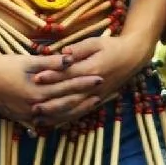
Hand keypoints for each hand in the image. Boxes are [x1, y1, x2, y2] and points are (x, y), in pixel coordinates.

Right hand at [0, 53, 101, 125]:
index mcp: (39, 91)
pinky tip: (67, 117)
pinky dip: (58, 119)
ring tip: (89, 105)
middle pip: (66, 103)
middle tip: (101, 92)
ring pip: (58, 116)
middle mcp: (36, 107)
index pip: (68, 86)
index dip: (84, 82)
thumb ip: (50, 62)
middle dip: (85, 97)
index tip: (99, 77)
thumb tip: (71, 59)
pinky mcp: (23, 119)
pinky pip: (45, 122)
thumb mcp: (26, 61)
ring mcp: (29, 115)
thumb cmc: (2, 66)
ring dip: (75, 110)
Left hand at [36, 33, 153, 121]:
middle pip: (69, 97)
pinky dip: (68, 118)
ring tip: (39, 118)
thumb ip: (79, 49)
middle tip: (32, 105)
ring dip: (57, 115)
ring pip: (74, 109)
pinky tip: (55, 122)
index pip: (68, 74)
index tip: (36, 78)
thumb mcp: (96, 42)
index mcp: (92, 69)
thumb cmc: (113, 46)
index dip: (52, 76)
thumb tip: (63, 53)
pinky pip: (81, 112)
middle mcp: (94, 86)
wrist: (133, 57)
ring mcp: (97, 95)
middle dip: (50, 102)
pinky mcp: (98, 100)